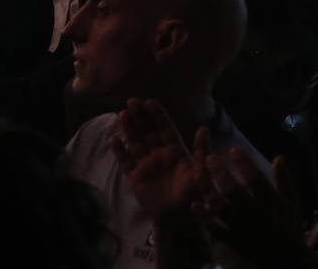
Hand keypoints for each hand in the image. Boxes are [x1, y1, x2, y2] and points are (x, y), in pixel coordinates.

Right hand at [111, 99, 206, 220]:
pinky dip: (120, 151)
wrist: (179, 216)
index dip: (158, 115)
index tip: (150, 101)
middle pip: (148, 132)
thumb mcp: (201, 171)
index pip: (164, 128)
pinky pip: (126, 161)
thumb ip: (201, 150)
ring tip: (122, 113)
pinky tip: (114, 139)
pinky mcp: (135, 177)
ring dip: (129, 128)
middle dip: (140, 117)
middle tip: (132, 101)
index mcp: (175, 150)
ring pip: (136, 142)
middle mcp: (159, 154)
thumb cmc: (193, 193)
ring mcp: (146, 164)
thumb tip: (203, 128)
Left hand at [197, 151, 307, 266]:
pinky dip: (204, 218)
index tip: (232, 149)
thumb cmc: (290, 227)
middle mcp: (254, 214)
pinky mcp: (233, 241)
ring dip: (208, 191)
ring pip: (220, 208)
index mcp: (270, 202)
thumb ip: (285, 180)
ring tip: (199, 176)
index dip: (244, 163)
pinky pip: (215, 229)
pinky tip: (195, 205)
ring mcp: (241, 228)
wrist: (286, 260)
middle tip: (209, 158)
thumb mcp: (293, 202)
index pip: (255, 179)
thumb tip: (279, 157)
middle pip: (233, 191)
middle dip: (220, 174)